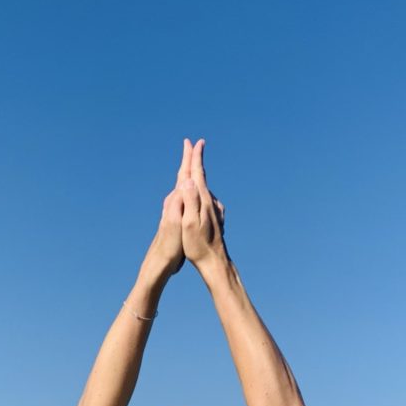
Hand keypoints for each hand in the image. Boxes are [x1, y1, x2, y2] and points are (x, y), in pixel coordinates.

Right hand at [177, 138, 226, 266]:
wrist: (215, 262)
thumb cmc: (199, 246)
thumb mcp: (190, 224)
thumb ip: (190, 201)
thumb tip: (189, 181)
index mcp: (203, 202)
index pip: (198, 175)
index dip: (196, 158)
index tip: (196, 143)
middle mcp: (211, 203)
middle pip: (202, 177)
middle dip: (198, 161)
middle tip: (197, 145)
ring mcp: (214, 210)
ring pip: (204, 188)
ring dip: (199, 175)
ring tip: (195, 164)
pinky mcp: (215, 218)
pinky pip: (205, 198)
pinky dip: (201, 190)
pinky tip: (201, 193)